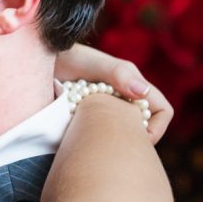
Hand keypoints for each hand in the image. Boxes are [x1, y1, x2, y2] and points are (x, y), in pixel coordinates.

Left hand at [55, 44, 172, 143]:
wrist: (40, 59)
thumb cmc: (68, 56)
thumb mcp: (94, 64)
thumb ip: (118, 75)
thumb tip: (143, 94)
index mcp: (133, 85)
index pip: (162, 111)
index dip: (156, 128)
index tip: (135, 139)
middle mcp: (125, 97)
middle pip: (146, 126)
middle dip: (135, 139)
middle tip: (111, 145)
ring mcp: (108, 107)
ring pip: (125, 132)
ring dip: (115, 139)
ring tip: (96, 140)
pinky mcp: (91, 116)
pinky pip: (104, 133)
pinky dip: (98, 139)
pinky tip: (84, 139)